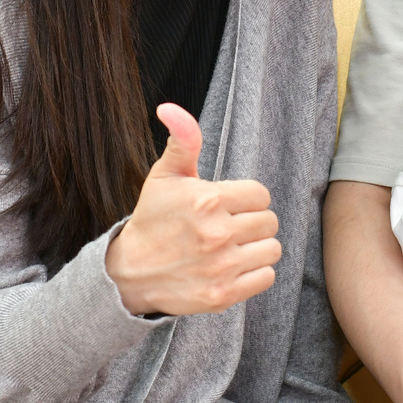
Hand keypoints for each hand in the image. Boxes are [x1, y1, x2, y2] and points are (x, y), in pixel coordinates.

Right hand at [105, 104, 280, 315]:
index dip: (245, 199)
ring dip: (256, 247)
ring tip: (231, 247)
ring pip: (272, 249)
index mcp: (207, 200)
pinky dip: (254, 272)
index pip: (260, 194)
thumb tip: (170, 107)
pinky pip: (266, 276)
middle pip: (269, 221)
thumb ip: (182, 140)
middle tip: (227, 227)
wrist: (130, 273)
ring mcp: (222, 267)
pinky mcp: (224, 295)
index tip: (225, 205)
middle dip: (251, 222)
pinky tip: (232, 267)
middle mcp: (217, 234)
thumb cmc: (153, 219)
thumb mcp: (165, 176)